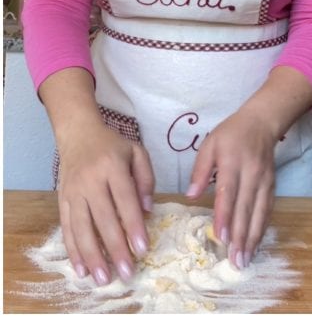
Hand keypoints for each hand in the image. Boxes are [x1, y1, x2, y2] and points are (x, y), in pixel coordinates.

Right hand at [57, 122, 153, 285]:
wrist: (77, 133)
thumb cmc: (113, 146)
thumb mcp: (137, 153)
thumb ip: (146, 179)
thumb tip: (148, 210)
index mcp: (112, 168)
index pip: (124, 201)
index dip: (133, 226)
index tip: (142, 248)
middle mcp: (89, 182)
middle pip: (103, 220)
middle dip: (115, 249)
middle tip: (127, 272)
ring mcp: (72, 192)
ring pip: (82, 228)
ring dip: (92, 256)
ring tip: (103, 278)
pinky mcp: (62, 200)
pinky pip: (66, 229)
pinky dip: (73, 250)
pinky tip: (81, 268)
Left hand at [188, 110, 276, 268]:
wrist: (262, 123)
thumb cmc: (231, 134)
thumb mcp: (209, 145)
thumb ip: (199, 170)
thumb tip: (190, 195)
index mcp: (233, 163)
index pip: (228, 194)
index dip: (225, 217)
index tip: (220, 237)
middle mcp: (252, 175)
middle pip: (246, 209)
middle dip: (240, 237)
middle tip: (235, 260)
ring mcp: (265, 182)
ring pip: (259, 214)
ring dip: (252, 238)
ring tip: (246, 259)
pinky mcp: (273, 186)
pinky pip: (268, 211)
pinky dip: (262, 229)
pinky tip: (256, 244)